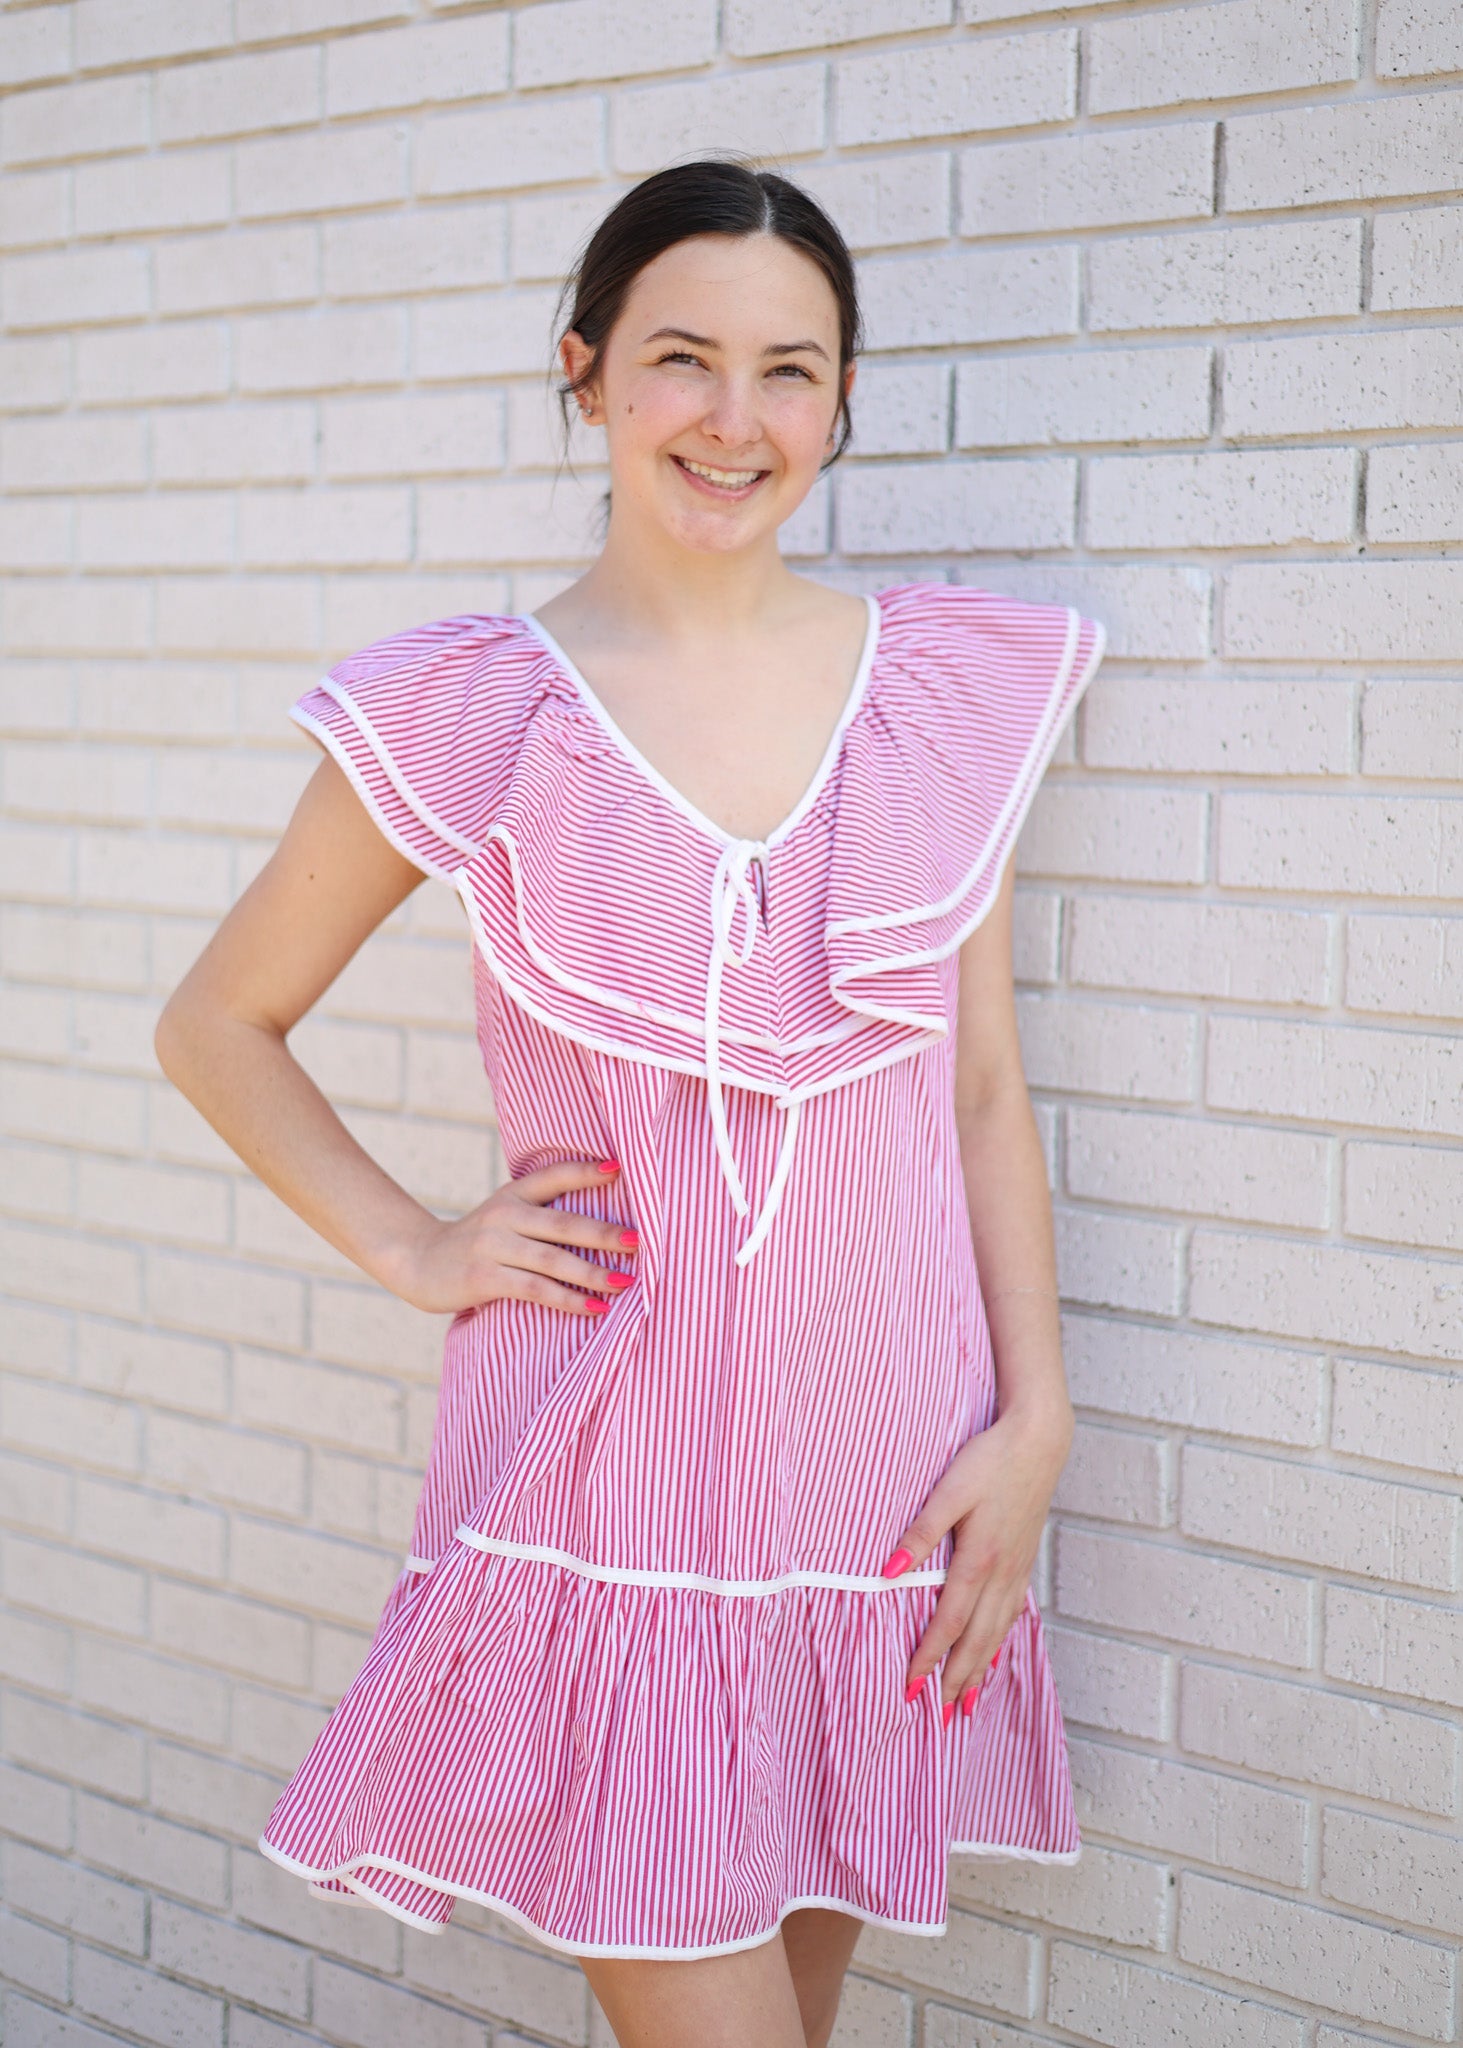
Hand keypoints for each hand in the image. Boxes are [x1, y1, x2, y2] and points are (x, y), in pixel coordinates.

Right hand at [387, 1157, 636, 1315]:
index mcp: (513, 1193)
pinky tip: (595, 1307)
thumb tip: (603, 1224)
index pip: (554, 1175)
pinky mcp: (484, 1277)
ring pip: (553, 1260)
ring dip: (593, 1273)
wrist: (418, 1261)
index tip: (620, 1170)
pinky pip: (535, 1289)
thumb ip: (541, 1213)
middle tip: (640, 1242)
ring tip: (627, 1284)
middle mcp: (504, 1214)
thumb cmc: (477, 1242)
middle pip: (563, 1223)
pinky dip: (568, 1299)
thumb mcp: (504, 1214)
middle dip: (605, 1233)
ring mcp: (493, 1245)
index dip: (586, 1171)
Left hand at [880, 1402, 1072, 1723]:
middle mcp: (1002, 1573)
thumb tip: (888, 1572)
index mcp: (979, 1559)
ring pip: (998, 1631)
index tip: (911, 1688)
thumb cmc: (990, 1460)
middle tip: (940, 1716)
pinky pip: (1012, 1614)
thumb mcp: (948, 1490)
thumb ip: (919, 1533)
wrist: (1039, 1441)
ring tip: (967, 1701)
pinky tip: (996, 1650)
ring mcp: (1018, 1568)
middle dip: (957, 1679)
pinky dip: (1001, 1640)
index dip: (929, 1657)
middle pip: (977, 1639)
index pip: (949, 1622)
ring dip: (981, 1668)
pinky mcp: (1025, 1560)